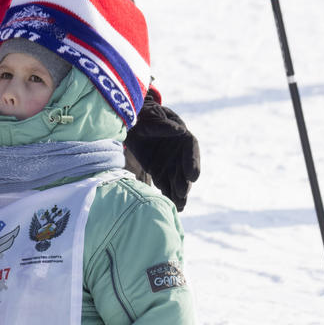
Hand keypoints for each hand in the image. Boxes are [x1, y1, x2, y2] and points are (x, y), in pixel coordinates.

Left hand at [125, 92, 199, 210]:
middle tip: (181, 193)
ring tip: (179, 206)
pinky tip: (171, 207)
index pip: (191, 150)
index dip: (193, 163)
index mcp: (182, 136)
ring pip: (177, 181)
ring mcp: (171, 164)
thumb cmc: (143, 117)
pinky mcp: (160, 173)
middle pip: (185, 169)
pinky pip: (166, 186)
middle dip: (184, 182)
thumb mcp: (150, 117)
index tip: (192, 176)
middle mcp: (179, 153)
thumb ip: (163, 125)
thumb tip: (179, 130)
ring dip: (178, 194)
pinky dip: (168, 196)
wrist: (131, 125)